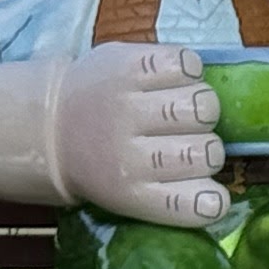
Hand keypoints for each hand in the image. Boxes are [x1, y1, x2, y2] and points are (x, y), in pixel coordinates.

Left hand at [52, 45, 224, 224]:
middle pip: (208, 152)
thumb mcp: (128, 195)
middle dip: (206, 147)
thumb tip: (217, 198)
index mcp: (131, 191)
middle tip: (186, 142)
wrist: (51, 121)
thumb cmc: (103, 162)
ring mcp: (128, 104)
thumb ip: (173, 198)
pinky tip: (172, 80)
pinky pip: (187, 64)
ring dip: (201, 107)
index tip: (210, 192)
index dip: (212, 199)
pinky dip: (188, 70)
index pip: (194, 204)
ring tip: (183, 109)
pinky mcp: (129, 64)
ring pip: (203, 105)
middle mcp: (129, 152)